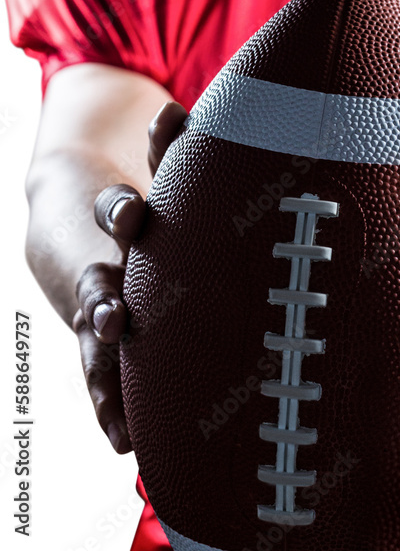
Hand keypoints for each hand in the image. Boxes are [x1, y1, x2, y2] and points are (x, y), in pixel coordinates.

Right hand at [72, 101, 187, 452]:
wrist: (69, 225)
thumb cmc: (134, 201)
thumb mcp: (150, 171)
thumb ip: (165, 145)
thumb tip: (176, 110)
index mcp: (115, 219)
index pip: (114, 209)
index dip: (120, 210)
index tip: (128, 215)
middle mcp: (98, 267)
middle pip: (96, 283)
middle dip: (105, 300)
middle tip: (114, 317)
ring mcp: (94, 310)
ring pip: (95, 344)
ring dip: (105, 372)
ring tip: (118, 412)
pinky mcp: (100, 341)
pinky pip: (104, 378)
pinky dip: (111, 408)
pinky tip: (123, 443)